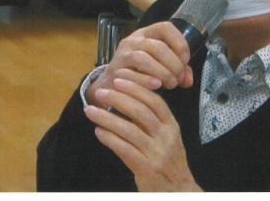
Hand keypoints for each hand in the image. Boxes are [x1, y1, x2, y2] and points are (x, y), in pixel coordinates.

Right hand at [85, 22, 192, 107]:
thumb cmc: (138, 71)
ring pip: (144, 58)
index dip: (179, 43)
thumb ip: (177, 69)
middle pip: (157, 46)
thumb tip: (188, 80)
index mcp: (146, 34)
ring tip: (171, 84)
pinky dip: (146, 80)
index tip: (185, 60)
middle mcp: (133, 41)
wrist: (110, 83)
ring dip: (162, 72)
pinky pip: (131, 74)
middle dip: (173, 64)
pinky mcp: (115, 71)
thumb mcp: (159, 64)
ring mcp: (122, 55)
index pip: (165, 28)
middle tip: (179, 78)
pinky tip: (156, 86)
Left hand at [85, 78, 201, 191]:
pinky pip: (125, 150)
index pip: (155, 101)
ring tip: (91, 111)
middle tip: (101, 92)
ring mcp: (157, 153)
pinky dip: (110, 139)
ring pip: (130, 130)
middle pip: (141, 112)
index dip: (136, 88)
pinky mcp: (147, 169)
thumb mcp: (167, 138)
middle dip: (118, 99)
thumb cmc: (168, 163)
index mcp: (172, 126)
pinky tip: (98, 132)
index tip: (119, 80)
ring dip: (107, 118)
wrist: (178, 191)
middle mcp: (166, 137)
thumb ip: (152, 121)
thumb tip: (127, 99)